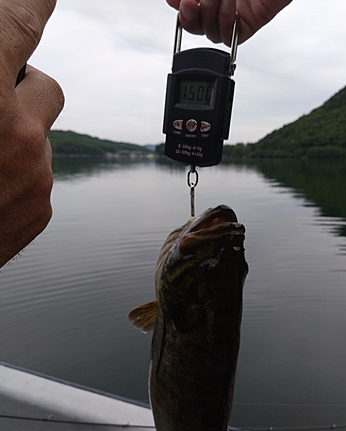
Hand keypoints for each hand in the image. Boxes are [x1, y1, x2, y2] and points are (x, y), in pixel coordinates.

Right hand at [0, 0, 63, 267]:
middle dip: (20, 86)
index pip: (20, 24)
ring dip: (16, 135)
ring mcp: (35, 176)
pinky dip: (17, 174)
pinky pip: (38, 174)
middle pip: (45, 87)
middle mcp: (17, 132)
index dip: (32, 4)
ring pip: (40, 135)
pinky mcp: (41, 210)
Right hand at [166, 0, 292, 45]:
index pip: (188, 8)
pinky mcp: (252, 22)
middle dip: (189, 17)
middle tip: (188, 4)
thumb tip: (172, 0)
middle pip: (197, 26)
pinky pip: (231, 38)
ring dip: (209, 16)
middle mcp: (224, 2)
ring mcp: (238, 13)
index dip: (178, 7)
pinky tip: (230, 6)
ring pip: (212, 33)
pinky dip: (226, 24)